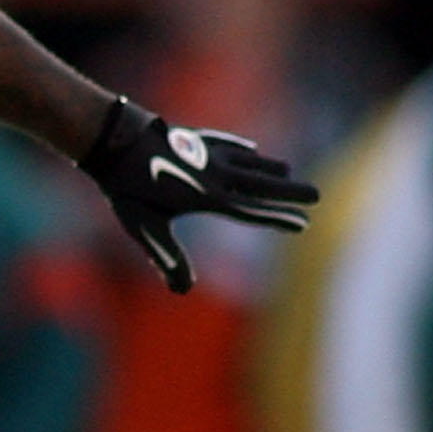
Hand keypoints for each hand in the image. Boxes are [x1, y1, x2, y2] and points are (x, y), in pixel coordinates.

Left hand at [79, 97, 317, 293]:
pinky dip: (243, 150)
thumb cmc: (127, 187)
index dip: (277, 218)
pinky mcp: (196, 140)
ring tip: (289, 172)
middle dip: (290, 191)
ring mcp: (207, 154)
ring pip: (248, 162)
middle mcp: (214, 175)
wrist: (115, 140)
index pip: (251, 212)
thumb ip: (167, 256)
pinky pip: (227, 146)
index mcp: (206, 197)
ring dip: (270, 168)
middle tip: (317, 194)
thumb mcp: (145, 227)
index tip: (302, 222)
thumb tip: (183, 291)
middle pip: (260, 185)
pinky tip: (253, 150)